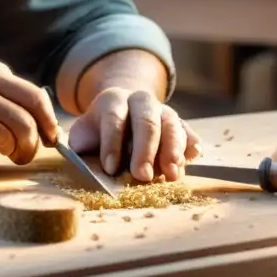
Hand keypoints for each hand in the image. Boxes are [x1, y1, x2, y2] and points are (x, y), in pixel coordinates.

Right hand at [0, 61, 59, 164]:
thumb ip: (7, 111)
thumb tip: (45, 133)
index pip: (35, 94)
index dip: (48, 119)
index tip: (49, 138)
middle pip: (35, 103)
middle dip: (42, 133)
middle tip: (32, 152)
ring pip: (22, 123)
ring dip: (23, 147)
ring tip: (12, 155)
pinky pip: (3, 136)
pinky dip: (5, 148)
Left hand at [67, 88, 201, 181]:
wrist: (122, 113)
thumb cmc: (99, 132)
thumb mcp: (84, 134)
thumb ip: (83, 147)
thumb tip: (88, 165)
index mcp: (113, 100)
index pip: (113, 118)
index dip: (111, 143)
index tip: (110, 168)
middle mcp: (141, 100)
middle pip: (146, 121)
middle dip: (145, 150)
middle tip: (142, 176)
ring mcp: (163, 111)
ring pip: (171, 125)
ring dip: (172, 149)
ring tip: (171, 174)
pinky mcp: (179, 124)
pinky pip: (188, 131)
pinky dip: (191, 144)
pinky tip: (193, 156)